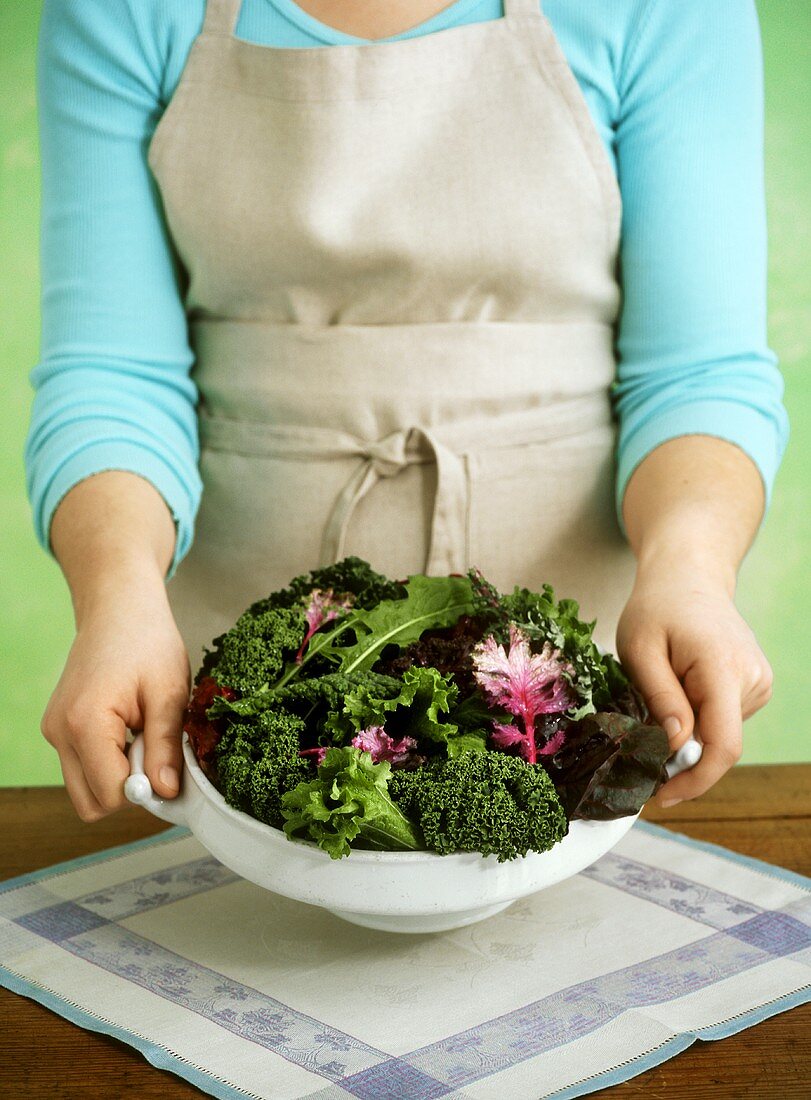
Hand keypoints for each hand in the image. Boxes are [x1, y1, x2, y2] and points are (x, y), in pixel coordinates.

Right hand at [40, 575, 190, 821]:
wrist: (119, 608)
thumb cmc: (146, 641)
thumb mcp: (169, 693)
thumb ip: (165, 747)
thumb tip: (166, 793)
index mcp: (84, 723)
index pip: (109, 794)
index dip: (145, 789)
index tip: (167, 764)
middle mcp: (58, 732)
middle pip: (90, 803)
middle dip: (128, 789)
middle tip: (154, 750)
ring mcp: (54, 732)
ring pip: (85, 788)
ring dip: (118, 775)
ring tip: (142, 735)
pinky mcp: (58, 729)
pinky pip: (83, 767)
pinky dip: (109, 761)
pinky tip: (129, 730)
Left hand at [616, 562, 772, 806]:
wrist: (688, 577)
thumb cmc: (657, 608)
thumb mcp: (639, 649)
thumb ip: (659, 697)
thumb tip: (677, 745)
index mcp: (723, 668)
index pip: (722, 745)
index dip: (694, 779)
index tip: (660, 796)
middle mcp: (751, 678)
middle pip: (717, 743)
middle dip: (679, 755)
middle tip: (638, 744)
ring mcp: (758, 683)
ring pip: (717, 733)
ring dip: (685, 730)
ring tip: (661, 686)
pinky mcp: (754, 686)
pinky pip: (722, 719)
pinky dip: (697, 717)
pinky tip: (680, 684)